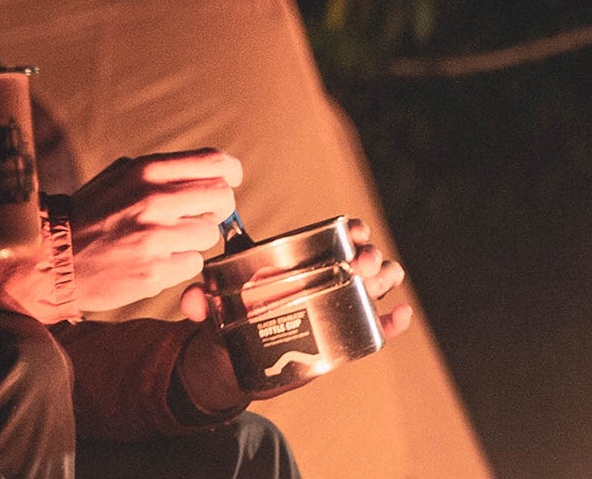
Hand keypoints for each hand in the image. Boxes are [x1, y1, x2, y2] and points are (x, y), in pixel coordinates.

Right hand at [69, 148, 241, 311]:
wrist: (52, 257)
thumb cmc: (90, 214)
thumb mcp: (121, 176)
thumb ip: (163, 173)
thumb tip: (211, 174)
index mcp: (146, 171)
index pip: (215, 163)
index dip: (229, 173)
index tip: (227, 182)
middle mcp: (154, 201)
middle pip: (223, 199)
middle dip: (217, 209)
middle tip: (198, 216)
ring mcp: (155, 239)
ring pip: (210, 235)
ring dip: (195, 240)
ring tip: (166, 241)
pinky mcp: (153, 274)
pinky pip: (193, 265)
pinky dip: (180, 265)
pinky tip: (155, 261)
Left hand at [178, 216, 412, 337]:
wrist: (240, 362)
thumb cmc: (233, 318)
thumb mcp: (217, 306)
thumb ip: (200, 301)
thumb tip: (191, 300)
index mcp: (308, 258)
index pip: (340, 234)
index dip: (353, 229)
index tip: (353, 231)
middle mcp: (332, 276)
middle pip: (365, 257)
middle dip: (371, 254)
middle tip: (360, 263)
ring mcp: (343, 306)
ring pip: (378, 285)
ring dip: (385, 279)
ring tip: (376, 282)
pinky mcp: (347, 337)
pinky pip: (379, 326)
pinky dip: (394, 321)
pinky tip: (400, 314)